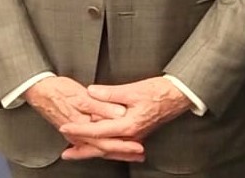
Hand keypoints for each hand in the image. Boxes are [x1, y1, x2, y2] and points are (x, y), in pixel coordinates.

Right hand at [23, 75, 143, 161]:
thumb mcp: (80, 96)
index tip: (138, 147)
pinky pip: (91, 142)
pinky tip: (109, 146)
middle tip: (139, 154)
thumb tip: (118, 113)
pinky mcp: (75, 129)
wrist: (38, 91)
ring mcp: (76, 133)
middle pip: (104, 147)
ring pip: (99, 146)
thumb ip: (101, 106)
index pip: (106, 141)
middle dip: (123, 152)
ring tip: (131, 153)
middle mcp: (79, 134)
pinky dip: (103, 146)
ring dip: (115, 151)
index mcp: (82, 126)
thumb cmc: (57, 91)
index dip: (123, 145)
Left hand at [59, 76, 192, 159]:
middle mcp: (131, 135)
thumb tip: (91, 92)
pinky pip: (116, 144)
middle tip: (65, 153)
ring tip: (77, 152)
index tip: (65, 127)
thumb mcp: (134, 89)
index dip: (80, 129)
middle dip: (82, 151)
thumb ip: (111, 93)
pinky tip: (99, 145)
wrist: (179, 96)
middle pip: (101, 147)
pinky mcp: (138, 133)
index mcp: (129, 125)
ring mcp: (135, 136)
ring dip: (92, 150)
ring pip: (109, 148)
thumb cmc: (160, 92)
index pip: (98, 130)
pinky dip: (105, 146)